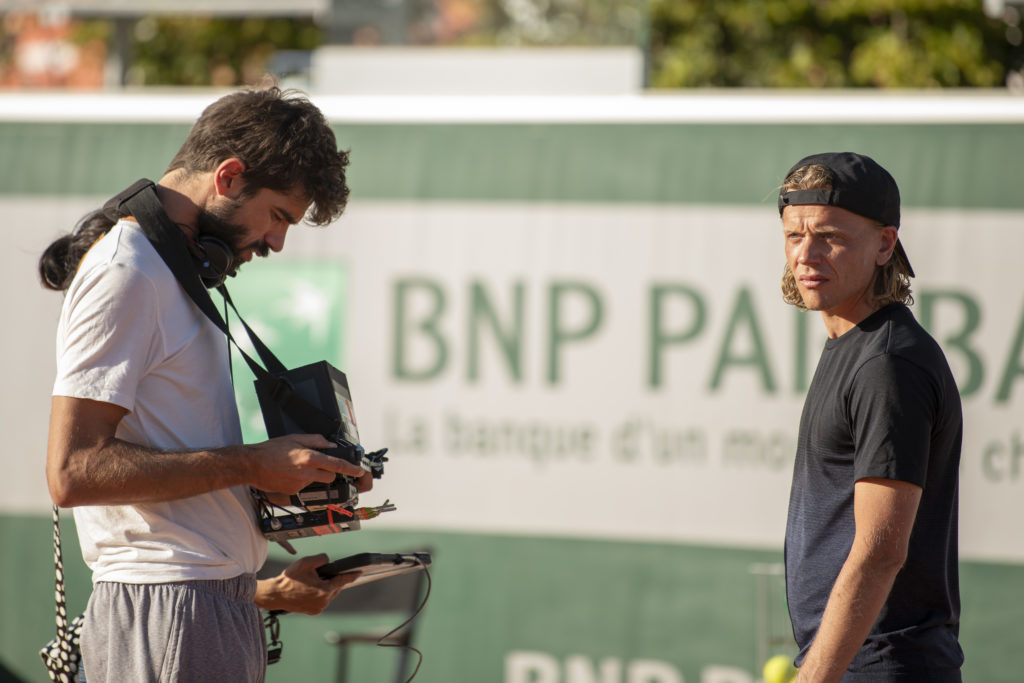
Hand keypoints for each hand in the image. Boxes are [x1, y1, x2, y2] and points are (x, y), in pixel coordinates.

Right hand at [247, 434, 367, 494]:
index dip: (351, 469)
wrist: (252, 465)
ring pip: (317, 482)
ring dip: (314, 476)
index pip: (337, 465)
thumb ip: (317, 441)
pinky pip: (304, 488)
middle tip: (318, 464)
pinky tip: (290, 474)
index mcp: (309, 458)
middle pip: (330, 477)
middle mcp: (307, 473)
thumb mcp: (295, 438)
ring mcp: (300, 485)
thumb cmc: (271, 450)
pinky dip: (301, 482)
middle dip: (329, 472)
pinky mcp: (293, 492)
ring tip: (298, 468)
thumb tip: (331, 445)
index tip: (359, 471)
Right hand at [254, 554, 359, 614]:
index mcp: (324, 591)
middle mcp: (323, 602)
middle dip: (332, 580)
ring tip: (314, 581)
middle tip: (322, 574)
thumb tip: (329, 561)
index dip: (351, 576)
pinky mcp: (313, 611)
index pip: (341, 581)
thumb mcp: (306, 562)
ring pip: (329, 595)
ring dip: (326, 587)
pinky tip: (312, 588)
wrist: (275, 594)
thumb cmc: (289, 578)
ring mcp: (318, 608)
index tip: (359, 572)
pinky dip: (320, 594)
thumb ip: (322, 559)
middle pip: (335, 588)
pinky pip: (322, 600)